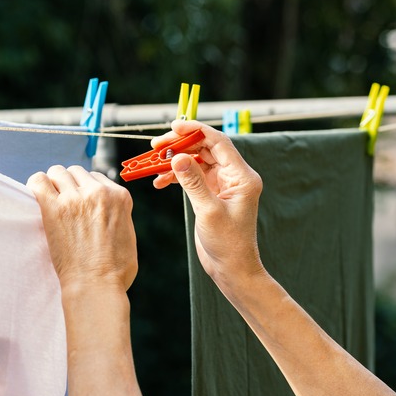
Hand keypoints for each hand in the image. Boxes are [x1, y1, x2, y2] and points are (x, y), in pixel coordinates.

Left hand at [26, 165, 137, 293]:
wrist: (96, 285)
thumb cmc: (114, 271)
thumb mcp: (128, 235)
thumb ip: (118, 216)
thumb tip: (109, 212)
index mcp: (119, 197)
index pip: (96, 177)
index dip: (86, 190)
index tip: (80, 203)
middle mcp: (98, 192)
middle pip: (76, 172)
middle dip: (70, 184)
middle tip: (64, 203)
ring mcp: (75, 199)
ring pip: (57, 172)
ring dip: (53, 184)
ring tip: (50, 200)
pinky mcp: (54, 208)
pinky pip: (38, 181)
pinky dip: (36, 185)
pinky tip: (37, 197)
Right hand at [151, 120, 264, 286]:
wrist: (231, 268)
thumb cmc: (228, 243)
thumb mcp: (209, 211)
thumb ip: (193, 182)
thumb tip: (177, 157)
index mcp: (242, 176)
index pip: (217, 142)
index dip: (195, 130)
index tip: (172, 127)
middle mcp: (234, 176)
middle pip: (204, 148)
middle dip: (179, 145)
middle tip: (155, 146)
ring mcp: (222, 184)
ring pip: (195, 161)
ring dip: (174, 161)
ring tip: (153, 164)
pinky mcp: (211, 194)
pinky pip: (191, 176)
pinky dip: (175, 176)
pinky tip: (159, 182)